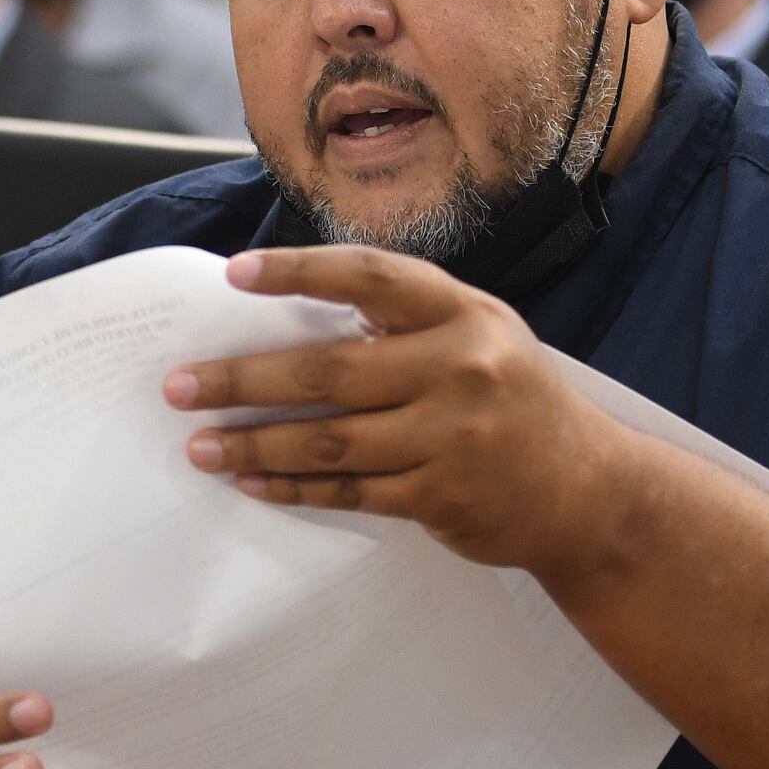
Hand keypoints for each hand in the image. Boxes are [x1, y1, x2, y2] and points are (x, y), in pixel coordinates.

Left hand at [166, 246, 637, 581]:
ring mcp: (451, 437)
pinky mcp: (440, 496)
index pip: (368, 277)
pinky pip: (348, 492)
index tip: (234, 275)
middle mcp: (459, 368)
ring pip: (329, 440)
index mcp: (462, 313)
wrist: (590, 491)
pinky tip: (251, 480)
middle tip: (178, 386)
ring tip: (198, 444)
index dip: (299, 272)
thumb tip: (291, 320)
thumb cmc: (511, 399)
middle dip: (242, 378)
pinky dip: (293, 487)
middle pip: (327, 370)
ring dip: (254, 442)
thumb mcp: (480, 335)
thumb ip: (403, 322)